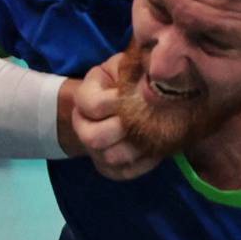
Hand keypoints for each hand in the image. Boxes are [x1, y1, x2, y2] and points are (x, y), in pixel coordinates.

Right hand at [69, 52, 159, 180]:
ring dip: (137, 147)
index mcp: (83, 97)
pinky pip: (125, 173)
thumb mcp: (123, 66)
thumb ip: (132, 67)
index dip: (118, 101)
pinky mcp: (109, 169)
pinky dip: (144, 163)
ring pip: (111, 158)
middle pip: (95, 138)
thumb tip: (156, 68)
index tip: (139, 92)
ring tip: (158, 134)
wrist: (112, 107)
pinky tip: (158, 148)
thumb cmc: (122, 82)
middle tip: (149, 117)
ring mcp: (94, 151)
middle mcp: (82, 127)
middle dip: (126, 128)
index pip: (94, 105)